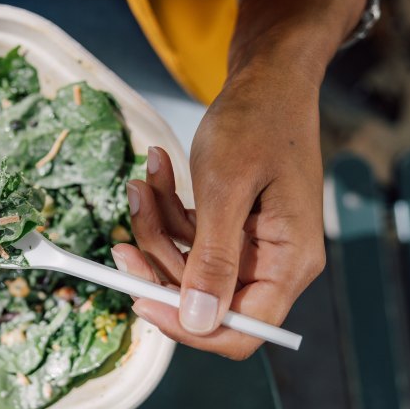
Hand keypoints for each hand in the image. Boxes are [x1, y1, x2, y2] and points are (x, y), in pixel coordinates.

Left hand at [111, 68, 325, 358]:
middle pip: (204, 301)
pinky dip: (166, 210)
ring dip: (156, 229)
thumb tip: (198, 322)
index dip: (188, 327)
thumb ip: (213, 259)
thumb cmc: (257, 121)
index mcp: (289, 263)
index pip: (241, 331)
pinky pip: (187, 238)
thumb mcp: (227, 189)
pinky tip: (156, 171)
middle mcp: (275, 263)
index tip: (140, 301)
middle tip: (120, 241)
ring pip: (186, 266)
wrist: (268, 77)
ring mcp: (252, 247)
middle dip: (158, 266)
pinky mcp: (231, 229)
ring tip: (141, 183)